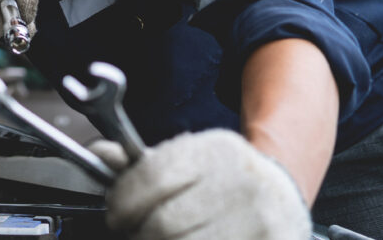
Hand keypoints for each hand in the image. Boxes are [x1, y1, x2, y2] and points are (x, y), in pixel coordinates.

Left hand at [91, 129, 310, 239]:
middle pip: (163, 223)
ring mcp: (259, 222)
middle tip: (135, 233)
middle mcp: (242, 184)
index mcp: (216, 151)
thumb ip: (142, 164)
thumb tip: (99, 155)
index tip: (115, 214)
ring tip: (159, 239)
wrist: (283, 193)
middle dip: (138, 234)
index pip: (152, 176)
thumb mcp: (187, 159)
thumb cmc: (225, 178)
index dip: (123, 202)